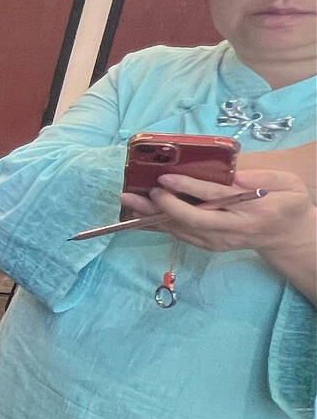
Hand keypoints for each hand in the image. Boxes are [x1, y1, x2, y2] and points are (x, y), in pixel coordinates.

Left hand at [121, 167, 315, 261]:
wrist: (285, 236)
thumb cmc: (287, 204)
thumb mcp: (289, 185)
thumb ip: (264, 178)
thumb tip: (234, 174)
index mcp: (252, 211)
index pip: (215, 198)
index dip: (189, 188)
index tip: (166, 178)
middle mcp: (231, 230)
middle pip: (191, 219)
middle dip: (163, 206)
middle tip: (143, 191)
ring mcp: (216, 240)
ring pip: (179, 229)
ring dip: (151, 216)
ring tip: (128, 200)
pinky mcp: (207, 244)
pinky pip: (178, 234)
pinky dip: (157, 223)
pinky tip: (138, 212)